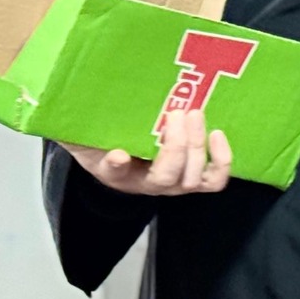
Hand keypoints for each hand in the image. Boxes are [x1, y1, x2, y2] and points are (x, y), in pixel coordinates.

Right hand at [65, 109, 231, 196]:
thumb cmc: (104, 142)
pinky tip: (217, 134)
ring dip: (198, 147)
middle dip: (176, 147)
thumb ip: (78, 135)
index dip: (118, 165)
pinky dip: (221, 160)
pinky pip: (214, 178)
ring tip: (195, 115)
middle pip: (168, 177)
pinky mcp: (195, 174)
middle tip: (176, 114)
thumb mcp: (84, 138)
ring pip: (194, 178)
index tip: (118, 152)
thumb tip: (113, 151)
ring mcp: (176, 181)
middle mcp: (151, 184)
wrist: (124, 152)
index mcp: (118, 174)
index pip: (116, 173)